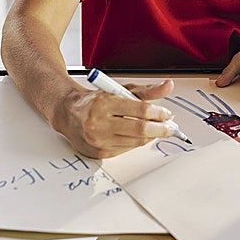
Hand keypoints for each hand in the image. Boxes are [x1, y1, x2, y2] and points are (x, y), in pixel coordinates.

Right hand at [58, 79, 176, 158]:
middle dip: (160, 129)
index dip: (158, 113)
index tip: (167, 114)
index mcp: (104, 103)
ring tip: (157, 130)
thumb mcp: (120, 90)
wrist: (69, 113)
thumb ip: (146, 91)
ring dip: (150, 137)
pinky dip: (136, 143)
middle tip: (170, 127)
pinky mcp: (99, 152)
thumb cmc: (96, 101)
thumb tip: (168, 86)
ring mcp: (98, 140)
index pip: (140, 111)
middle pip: (139, 130)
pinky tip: (140, 136)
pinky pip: (126, 149)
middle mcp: (98, 123)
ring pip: (135, 142)